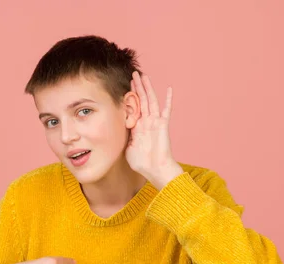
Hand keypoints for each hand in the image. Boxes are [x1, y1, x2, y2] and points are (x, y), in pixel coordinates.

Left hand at [126, 71, 182, 189]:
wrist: (155, 170)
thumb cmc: (142, 162)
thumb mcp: (127, 147)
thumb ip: (123, 137)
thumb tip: (114, 130)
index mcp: (137, 126)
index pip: (134, 106)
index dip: (130, 95)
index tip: (126, 84)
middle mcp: (147, 122)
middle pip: (142, 99)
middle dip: (137, 86)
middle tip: (134, 73)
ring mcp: (155, 122)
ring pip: (151, 100)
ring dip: (147, 88)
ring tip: (144, 75)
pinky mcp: (163, 125)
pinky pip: (166, 110)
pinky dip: (168, 99)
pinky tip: (169, 88)